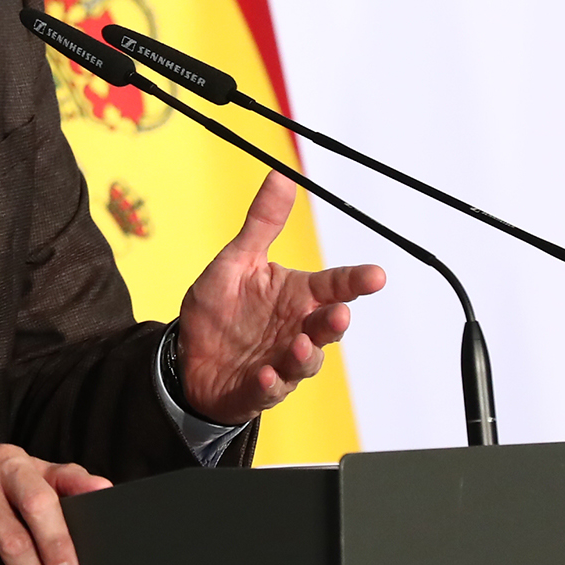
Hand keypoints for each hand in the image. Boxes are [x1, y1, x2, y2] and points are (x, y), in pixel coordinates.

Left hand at [178, 170, 386, 424]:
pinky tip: (265, 374)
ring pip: (304, 363)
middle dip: (334, 322)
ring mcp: (279, 362)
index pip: (333, 286)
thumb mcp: (237, 260)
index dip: (355, 280)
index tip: (376, 275)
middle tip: (339, 312)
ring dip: (305, 356)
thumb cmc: (221, 309)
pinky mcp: (256, 389)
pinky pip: (268, 389)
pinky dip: (270, 383)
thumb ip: (263, 223)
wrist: (188, 355)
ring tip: (301, 346)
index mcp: (296, 296)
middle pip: (326, 327)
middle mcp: (296, 330)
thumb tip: (280, 174)